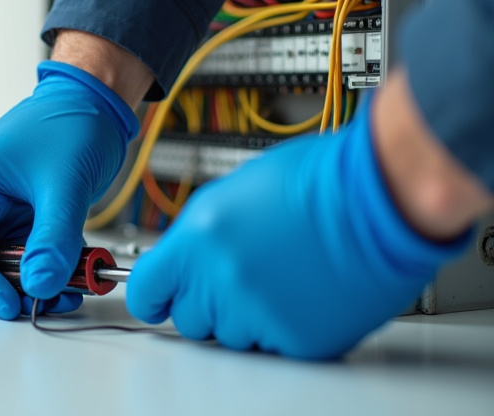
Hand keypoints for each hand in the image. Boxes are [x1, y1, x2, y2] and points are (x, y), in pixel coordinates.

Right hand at [0, 61, 137, 318]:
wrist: (94, 105)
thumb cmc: (67, 123)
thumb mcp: (62, 184)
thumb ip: (53, 238)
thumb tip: (41, 283)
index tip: (13, 304)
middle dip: (14, 288)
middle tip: (49, 299)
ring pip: (5, 271)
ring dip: (37, 285)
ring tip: (72, 288)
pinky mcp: (22, 225)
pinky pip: (29, 261)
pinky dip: (50, 273)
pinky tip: (76, 277)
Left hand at [126, 95, 468, 358]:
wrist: (382, 197)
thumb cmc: (320, 180)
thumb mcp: (234, 191)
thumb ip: (201, 233)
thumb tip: (186, 258)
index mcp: (198, 238)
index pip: (146, 290)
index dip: (154, 295)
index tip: (159, 299)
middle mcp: (220, 280)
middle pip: (189, 318)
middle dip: (208, 302)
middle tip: (243, 276)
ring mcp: (258, 313)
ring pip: (230, 336)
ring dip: (247, 316)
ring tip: (283, 278)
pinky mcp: (297, 339)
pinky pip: (273, 347)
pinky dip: (286, 327)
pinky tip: (306, 292)